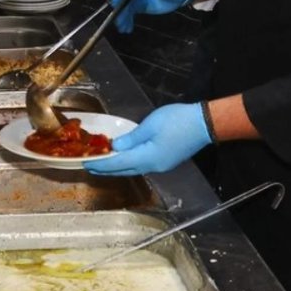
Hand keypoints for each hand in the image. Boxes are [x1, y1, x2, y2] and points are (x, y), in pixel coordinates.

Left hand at [84, 103, 211, 175]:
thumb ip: (131, 138)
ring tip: (103, 163)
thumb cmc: (178, 121)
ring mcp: (161, 165)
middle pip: (124, 170)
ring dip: (117, 167)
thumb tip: (116, 146)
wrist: (205, 124)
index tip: (85, 164)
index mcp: (147, 158)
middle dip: (106, 169)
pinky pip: (142, 165)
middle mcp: (153, 166)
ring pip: (133, 169)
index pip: (117, 164)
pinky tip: (124, 158)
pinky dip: (129, 163)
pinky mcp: (166, 161)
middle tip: (89, 166)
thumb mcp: (150, 125)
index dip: (100, 164)